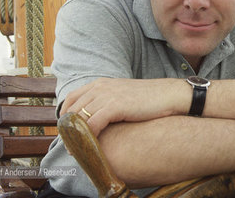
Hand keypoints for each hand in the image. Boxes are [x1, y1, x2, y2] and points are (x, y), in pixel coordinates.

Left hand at [59, 78, 190, 136]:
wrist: (169, 95)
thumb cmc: (150, 99)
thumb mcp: (123, 95)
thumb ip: (108, 102)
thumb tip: (98, 118)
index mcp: (100, 84)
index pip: (71, 99)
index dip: (65, 117)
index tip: (68, 132)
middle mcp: (100, 87)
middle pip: (72, 110)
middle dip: (68, 130)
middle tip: (70, 146)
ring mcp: (106, 96)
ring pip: (79, 118)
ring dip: (76, 137)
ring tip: (77, 151)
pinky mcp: (114, 106)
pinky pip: (92, 124)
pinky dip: (88, 137)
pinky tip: (91, 147)